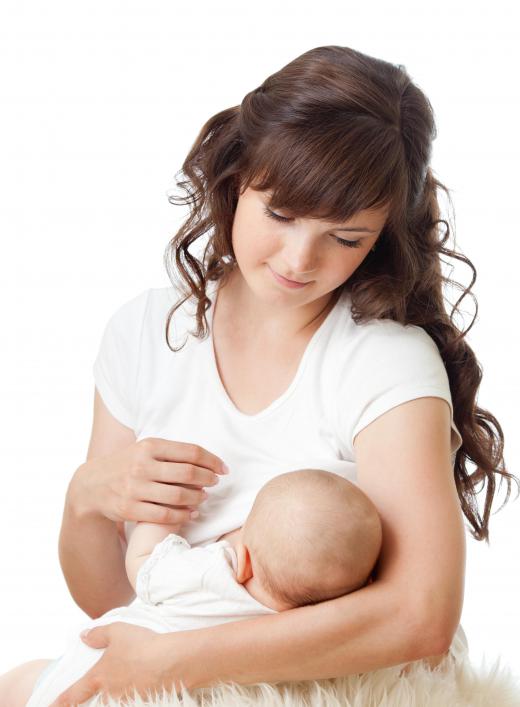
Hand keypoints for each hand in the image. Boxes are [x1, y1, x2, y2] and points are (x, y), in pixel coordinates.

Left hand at [49, 622, 196, 705]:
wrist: (172, 662)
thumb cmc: (141, 645)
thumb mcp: (117, 631)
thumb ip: (97, 634)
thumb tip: (83, 636)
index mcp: (98, 678)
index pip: (73, 695)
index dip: (59, 702)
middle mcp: (109, 694)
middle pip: (93, 704)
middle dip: (88, 701)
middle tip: (85, 696)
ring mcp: (126, 700)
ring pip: (113, 702)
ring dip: (112, 697)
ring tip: (119, 684)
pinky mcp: (143, 701)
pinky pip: (131, 700)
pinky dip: (130, 695)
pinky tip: (139, 684)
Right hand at [68, 437, 228, 525]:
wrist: (92, 485)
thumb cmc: (127, 464)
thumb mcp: (145, 449)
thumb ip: (171, 452)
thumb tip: (206, 460)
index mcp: (149, 446)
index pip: (190, 451)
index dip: (212, 460)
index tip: (223, 468)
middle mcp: (142, 465)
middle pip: (188, 474)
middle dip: (208, 479)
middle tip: (215, 483)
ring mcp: (136, 488)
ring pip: (179, 496)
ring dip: (198, 498)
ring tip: (204, 497)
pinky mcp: (131, 509)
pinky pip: (166, 514)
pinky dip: (183, 515)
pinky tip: (191, 513)